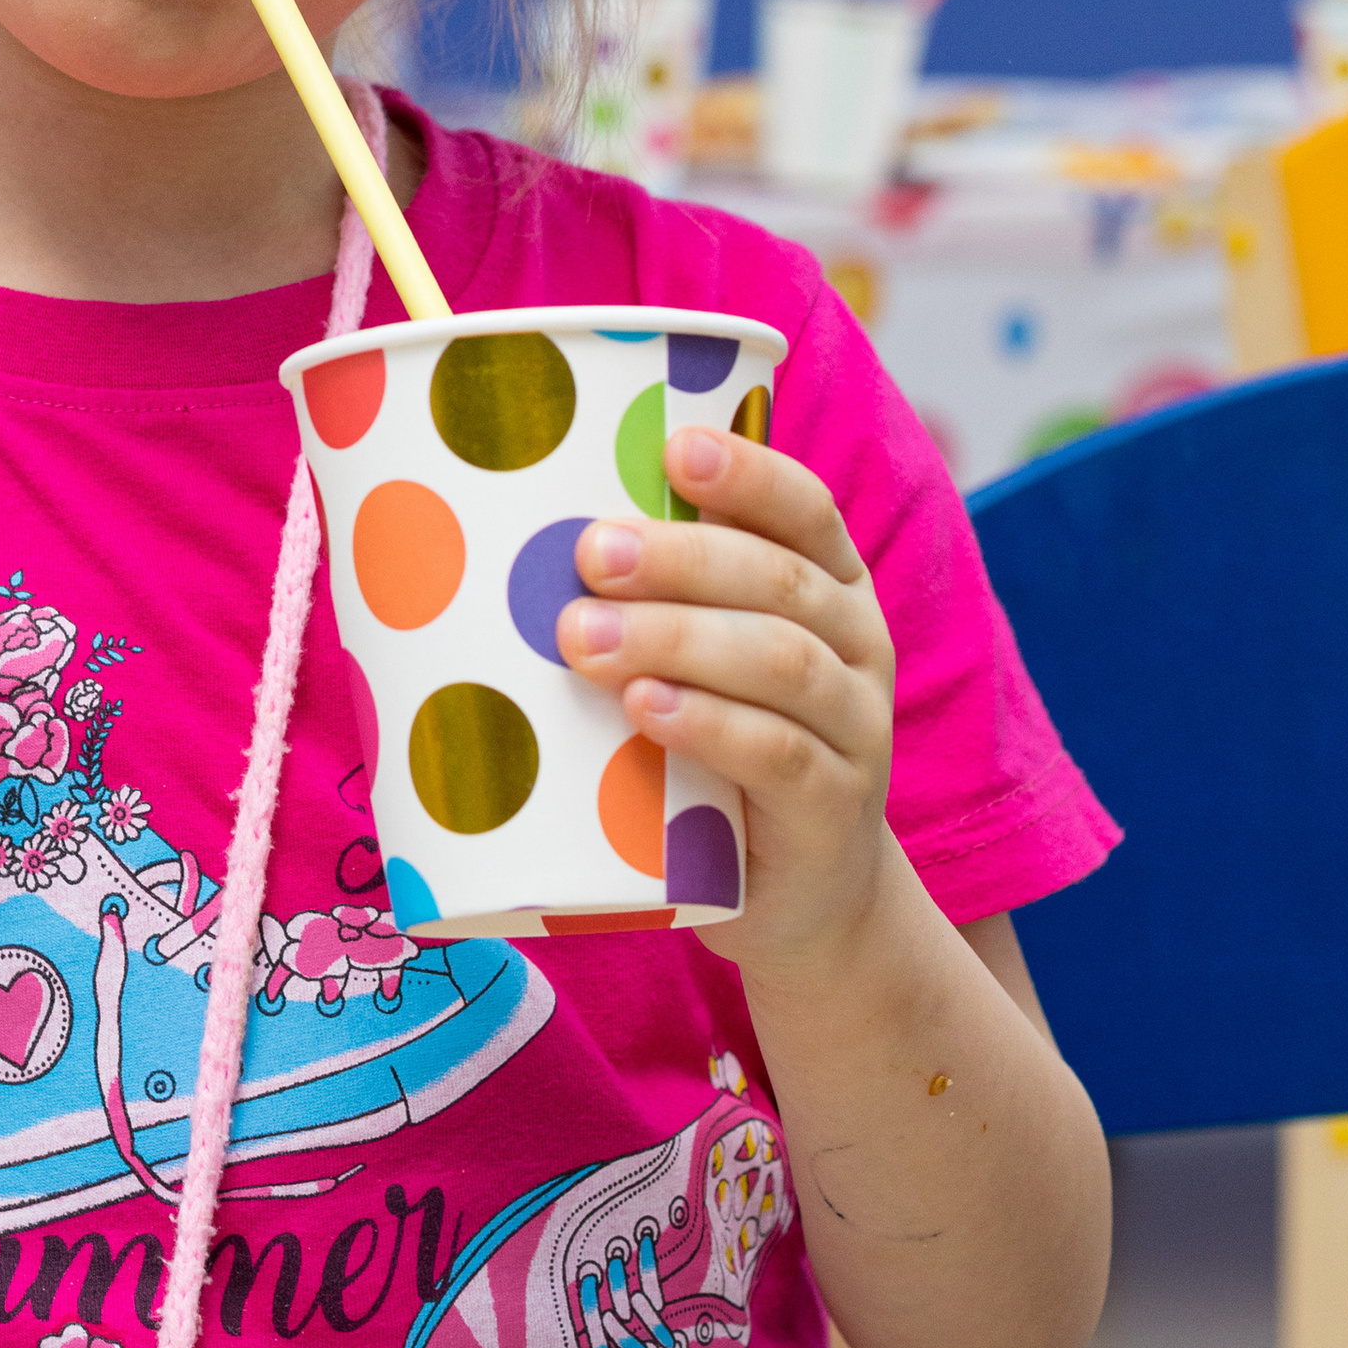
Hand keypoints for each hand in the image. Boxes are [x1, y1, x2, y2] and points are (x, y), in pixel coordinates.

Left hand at [559, 424, 895, 974]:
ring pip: (781, 662)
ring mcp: (856, 729)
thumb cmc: (722, 750)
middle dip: (681, 559)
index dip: (748, 473)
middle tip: (590, 555)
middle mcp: (857, 644)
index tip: (674, 450)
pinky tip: (647, 709)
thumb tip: (490, 542)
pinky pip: (780, 755)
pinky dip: (710, 725)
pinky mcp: (833, 809)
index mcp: (830, 585)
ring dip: (677, 639)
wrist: (801, 896)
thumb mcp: (702, 663)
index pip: (805, 508)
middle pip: (780, 580)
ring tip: (586, 639)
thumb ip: (644, 605)